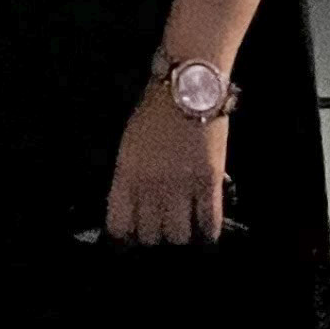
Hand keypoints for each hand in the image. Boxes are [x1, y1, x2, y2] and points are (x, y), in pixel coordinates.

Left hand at [104, 84, 228, 246]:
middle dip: (155, 238)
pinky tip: (206, 233)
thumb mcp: (130, 143)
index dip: (125, 240)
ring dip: (181, 236)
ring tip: (184, 230)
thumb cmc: (155, 110)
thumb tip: (132, 209)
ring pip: (180, 236)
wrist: (188, 84)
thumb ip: (129, 178)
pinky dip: (208, 233)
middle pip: (152, 237)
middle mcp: (151, 185)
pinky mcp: (209, 182)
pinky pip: (209, 224)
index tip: (131, 244)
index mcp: (126, 174)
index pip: (120, 225)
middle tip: (161, 232)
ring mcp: (182, 185)